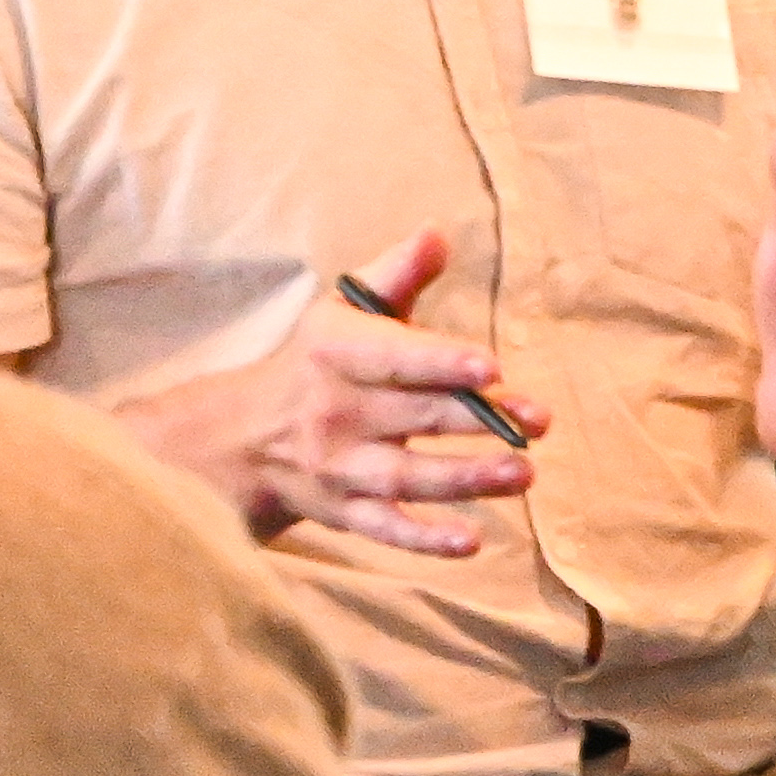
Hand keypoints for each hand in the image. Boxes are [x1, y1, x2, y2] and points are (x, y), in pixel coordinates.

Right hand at [112, 229, 543, 551]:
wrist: (237, 436)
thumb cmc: (312, 361)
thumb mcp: (341, 311)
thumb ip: (395, 276)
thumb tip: (437, 233)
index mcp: (338, 352)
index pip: (394, 356)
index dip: (442, 362)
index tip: (493, 368)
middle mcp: (336, 411)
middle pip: (414, 416)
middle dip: (479, 420)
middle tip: (538, 422)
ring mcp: (337, 466)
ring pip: (405, 476)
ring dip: (465, 479)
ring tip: (525, 475)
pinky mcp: (341, 511)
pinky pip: (383, 529)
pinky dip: (423, 540)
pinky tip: (470, 542)